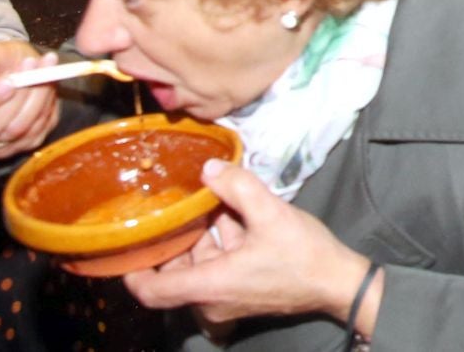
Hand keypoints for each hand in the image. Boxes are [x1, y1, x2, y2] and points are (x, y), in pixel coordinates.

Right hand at [0, 42, 60, 159]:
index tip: (9, 81)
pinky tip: (48, 87)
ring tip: (45, 69)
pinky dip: (45, 109)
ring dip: (36, 99)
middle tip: (34, 66)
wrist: (10, 72)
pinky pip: (32, 135)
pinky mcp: (9, 151)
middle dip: (16, 97)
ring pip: (13, 133)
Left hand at [124, 160, 379, 331]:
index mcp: (210, 285)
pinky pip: (218, 268)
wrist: (338, 283)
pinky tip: (233, 214)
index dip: (131, 272)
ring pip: (198, 268)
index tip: (125, 245)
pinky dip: (219, 244)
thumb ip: (238, 187)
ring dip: (200, 237)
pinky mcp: (243, 292)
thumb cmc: (303, 254)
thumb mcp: (271, 213)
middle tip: (168, 210)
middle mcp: (212, 298)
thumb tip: (208, 166)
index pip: (152, 291)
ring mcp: (228, 298)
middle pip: (174, 274)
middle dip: (172, 242)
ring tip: (206, 202)